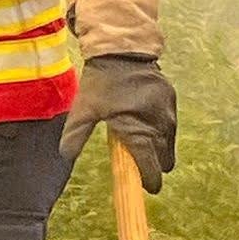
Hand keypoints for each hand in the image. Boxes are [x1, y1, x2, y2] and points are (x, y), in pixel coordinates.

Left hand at [59, 54, 177, 192]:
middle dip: (155, 166)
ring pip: (170, 143)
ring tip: (143, 147)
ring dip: (160, 149)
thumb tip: (66, 157)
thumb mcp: (84, 109)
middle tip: (140, 166)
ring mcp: (169, 114)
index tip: (146, 188)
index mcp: (138, 131)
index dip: (150, 180)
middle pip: (165, 159)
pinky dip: (162, 132)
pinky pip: (171, 126)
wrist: (123, 51)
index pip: (150, 166)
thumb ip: (76, 134)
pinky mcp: (172, 102)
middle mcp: (159, 126)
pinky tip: (147, 127)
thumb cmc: (101, 83)